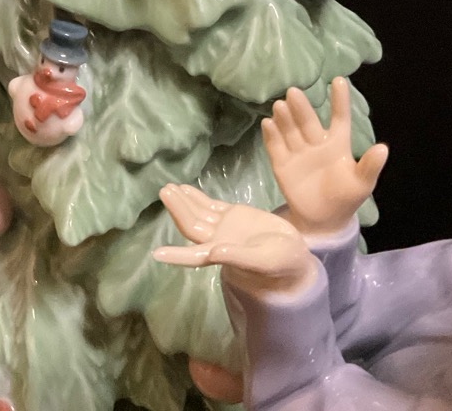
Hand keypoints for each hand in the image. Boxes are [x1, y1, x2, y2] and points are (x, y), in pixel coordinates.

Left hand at [153, 184, 315, 296]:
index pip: (194, 256)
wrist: (295, 254)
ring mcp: (223, 227)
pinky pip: (210, 205)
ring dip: (183, 201)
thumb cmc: (281, 263)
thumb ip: (237, 257)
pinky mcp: (232, 215)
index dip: (176, 256)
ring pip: (198, 213)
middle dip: (177, 210)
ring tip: (168, 188)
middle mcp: (217, 241)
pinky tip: (185, 188)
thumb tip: (212, 253)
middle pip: (191, 226)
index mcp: (222, 256)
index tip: (156, 254)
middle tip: (164, 191)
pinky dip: (197, 197)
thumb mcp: (262, 260)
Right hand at [262, 78, 388, 238]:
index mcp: (337, 144)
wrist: (323, 221)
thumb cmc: (345, 198)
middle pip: (308, 122)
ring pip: (290, 131)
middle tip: (294, 92)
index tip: (338, 81)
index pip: (339, 118)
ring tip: (280, 106)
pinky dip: (271, 136)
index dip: (339, 101)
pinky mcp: (281, 164)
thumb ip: (370, 166)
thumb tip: (384, 148)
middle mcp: (315, 143)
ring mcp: (297, 152)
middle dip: (301, 108)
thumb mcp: (361, 184)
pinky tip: (268, 124)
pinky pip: (275, 147)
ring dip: (285, 118)